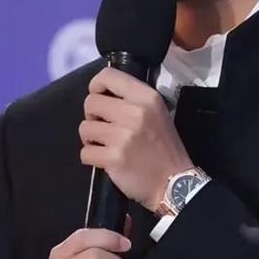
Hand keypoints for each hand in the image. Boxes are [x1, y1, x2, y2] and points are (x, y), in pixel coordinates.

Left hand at [79, 66, 193, 211]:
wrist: (174, 182)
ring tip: (106, 145)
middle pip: (90, 102)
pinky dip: (92, 158)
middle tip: (105, 127)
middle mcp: (135, 112)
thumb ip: (132, 99)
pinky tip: (106, 160)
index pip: (108, 76)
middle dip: (92, 116)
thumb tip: (102, 93)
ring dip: (91, 138)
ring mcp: (123, 136)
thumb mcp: (157, 112)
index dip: (96, 86)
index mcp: (146, 97)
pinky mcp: (114, 158)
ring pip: (84, 128)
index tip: (101, 99)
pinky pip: (85, 152)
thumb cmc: (164, 147)